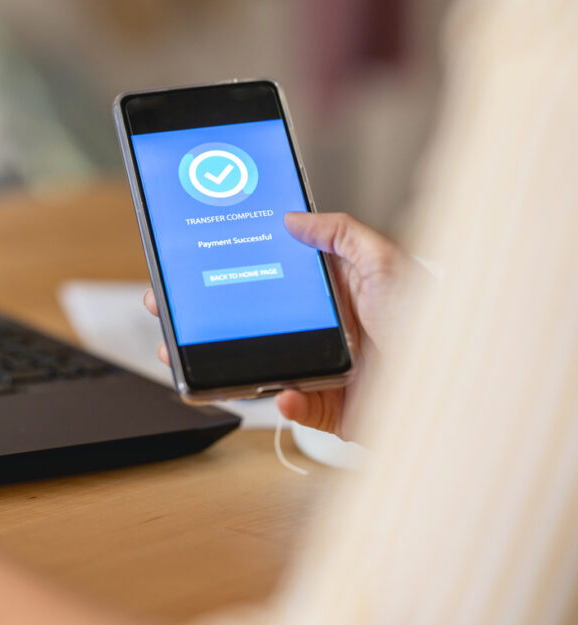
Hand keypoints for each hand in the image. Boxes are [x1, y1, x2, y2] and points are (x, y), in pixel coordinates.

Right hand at [145, 212, 414, 435]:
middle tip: (163, 308)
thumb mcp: (387, 260)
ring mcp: (316, 369)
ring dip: (215, 363)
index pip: (262, 278)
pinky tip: (281, 391)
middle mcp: (316, 330)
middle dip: (200, 317)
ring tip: (184, 355)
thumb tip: (294, 217)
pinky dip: (284, 402)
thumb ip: (341, 233)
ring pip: (252, 366)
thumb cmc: (433, 318)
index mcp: (326, 293)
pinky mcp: (326, 406)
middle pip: (245, 323)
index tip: (188, 265)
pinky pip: (293, 406)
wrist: (462, 382)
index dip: (224, 271)